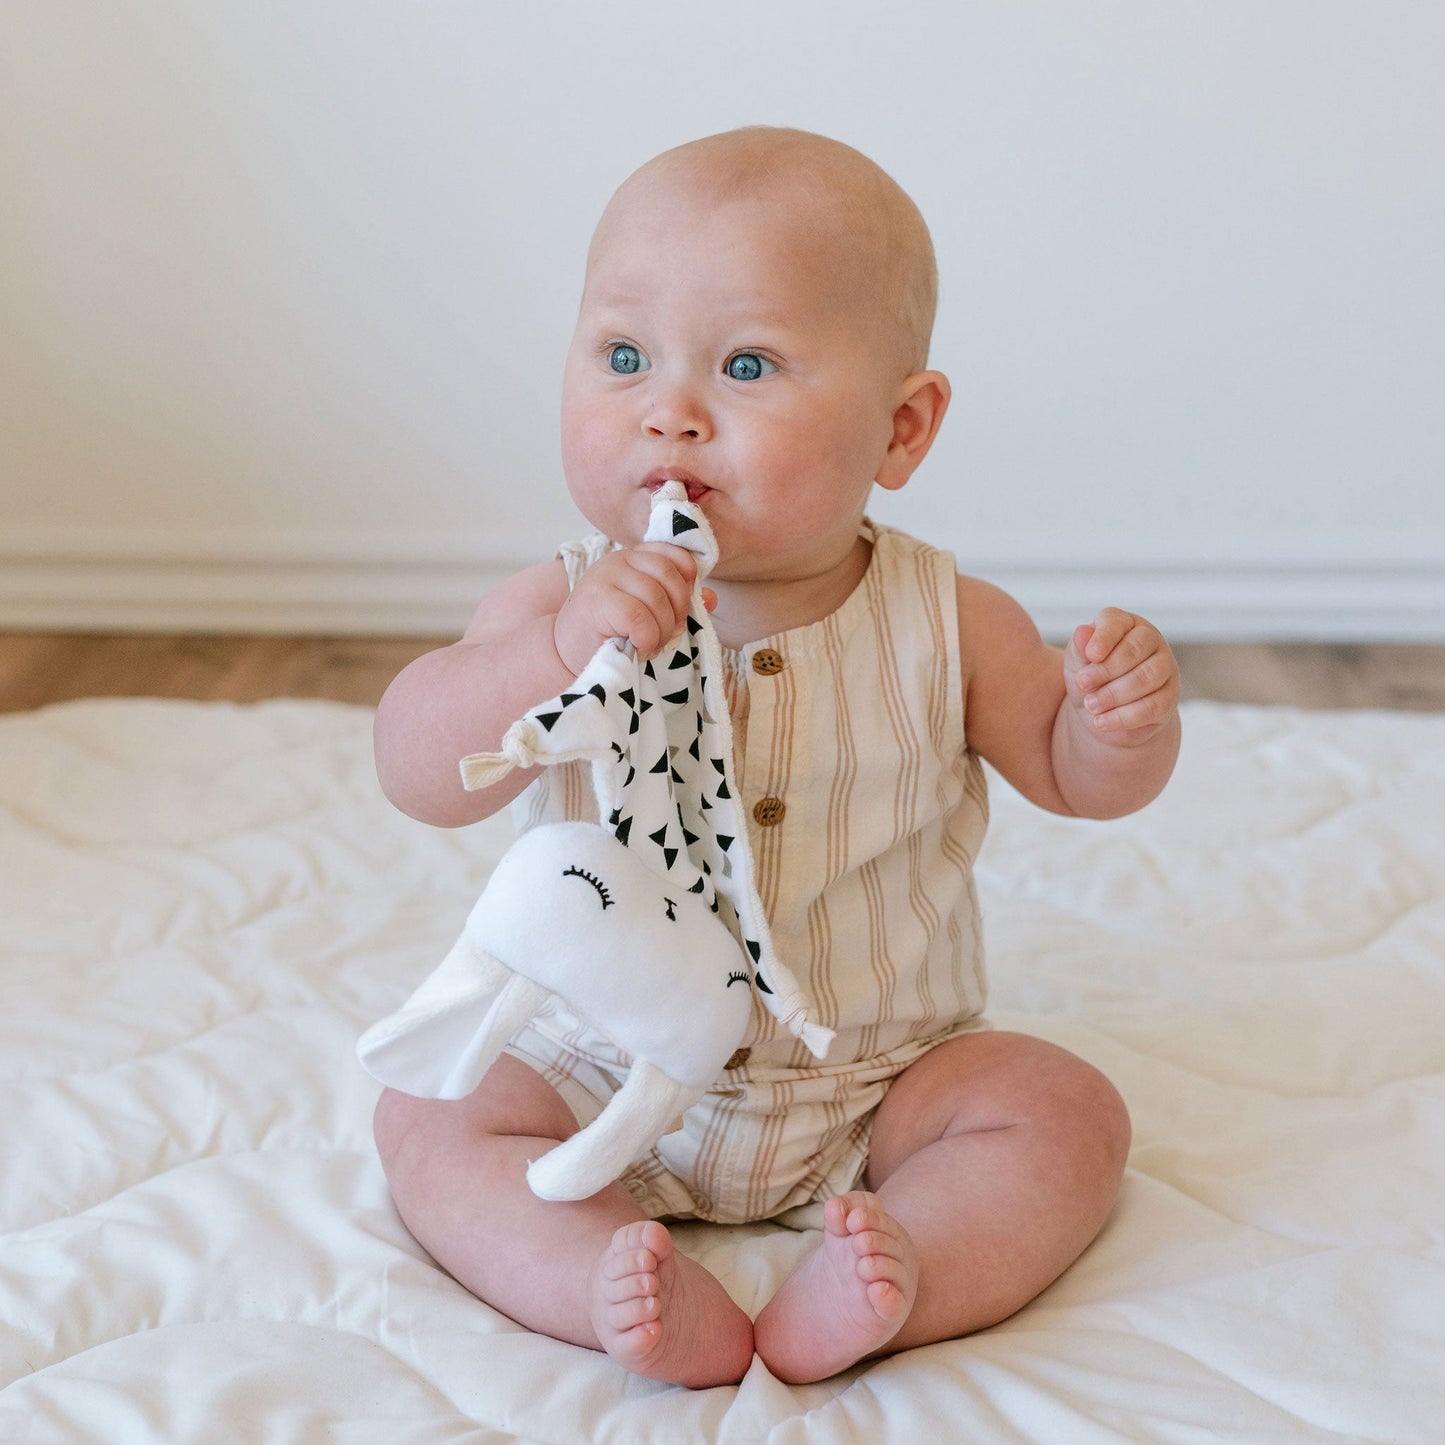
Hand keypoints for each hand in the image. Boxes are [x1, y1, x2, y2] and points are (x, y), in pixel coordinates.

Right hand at [553, 542, 709, 675]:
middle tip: (666, 636)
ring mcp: (606, 576)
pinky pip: (640, 618)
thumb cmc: (610, 634)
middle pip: (670, 577)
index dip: (687, 586)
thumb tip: (712, 599)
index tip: (678, 612)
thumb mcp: (647, 613)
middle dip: (677, 613)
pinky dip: (647, 640)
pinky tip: (638, 650)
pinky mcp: (598, 599)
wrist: (566, 653)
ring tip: (650, 646)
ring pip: (657, 599)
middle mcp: (620, 560)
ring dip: (662, 632)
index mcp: (634, 558)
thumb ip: (678, 603)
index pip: (677, 557)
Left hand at [1065, 608, 1178, 745]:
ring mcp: (1165, 668)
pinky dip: (1124, 716)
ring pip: (1146, 677)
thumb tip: (1082, 632)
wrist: (1101, 713)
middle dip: (1106, 669)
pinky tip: (1101, 722)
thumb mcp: (1076, 663)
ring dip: (1114, 694)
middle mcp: (1150, 640)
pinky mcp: (1169, 697)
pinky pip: (1153, 706)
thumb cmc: (1089, 677)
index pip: (1117, 622)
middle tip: (1082, 684)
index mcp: (1124, 624)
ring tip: (1090, 705)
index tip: (1091, 655)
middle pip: (1135, 649)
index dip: (1104, 637)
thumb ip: (1079, 648)